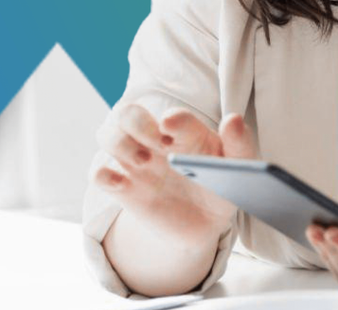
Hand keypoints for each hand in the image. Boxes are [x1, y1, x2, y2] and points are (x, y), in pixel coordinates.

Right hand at [92, 105, 258, 239]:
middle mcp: (154, 141)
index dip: (173, 119)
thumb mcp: (238, 168)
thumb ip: (240, 144)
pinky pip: (97, 173)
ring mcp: (135, 163)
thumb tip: (233, 120)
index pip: (172, 115)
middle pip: (128, 113)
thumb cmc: (221, 186)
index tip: (174, 128)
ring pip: (106, 134)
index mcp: (184, 131)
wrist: (205, 225)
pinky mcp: (122, 188)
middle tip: (159, 144)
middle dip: (138, 123)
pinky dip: (102, 174)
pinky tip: (122, 184)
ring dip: (119, 144)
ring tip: (144, 162)